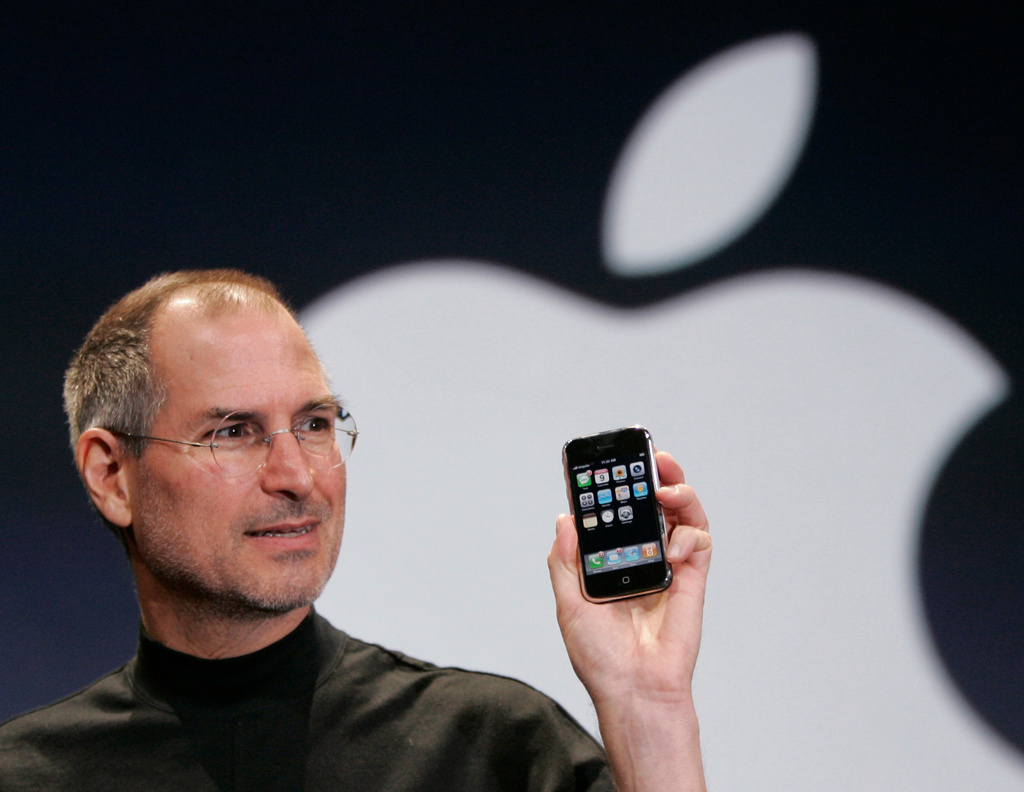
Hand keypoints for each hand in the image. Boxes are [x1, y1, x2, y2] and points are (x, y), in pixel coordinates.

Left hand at [548, 450, 710, 705]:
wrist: (634, 689)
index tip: (608, 464)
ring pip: (681, 515)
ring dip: (679, 491)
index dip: (614, 488)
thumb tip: (566, 518)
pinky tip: (676, 544)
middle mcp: (640, 558)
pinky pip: (699, 542)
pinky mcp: (692, 579)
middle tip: (651, 459)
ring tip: (667, 484)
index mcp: (610, 561)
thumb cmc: (601, 657)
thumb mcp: (568, 604)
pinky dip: (691, 533)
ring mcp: (668, 566)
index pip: (615, 514)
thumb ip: (567, 560)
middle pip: (652, 506)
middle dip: (653, 477)